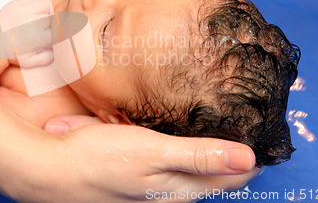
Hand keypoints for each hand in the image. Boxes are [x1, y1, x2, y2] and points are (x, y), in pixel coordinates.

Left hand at [0, 0, 53, 67]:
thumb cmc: (12, 54)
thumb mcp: (32, 62)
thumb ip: (49, 57)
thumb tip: (57, 47)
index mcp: (38, 36)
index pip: (58, 31)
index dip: (56, 35)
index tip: (50, 39)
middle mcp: (32, 21)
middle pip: (53, 18)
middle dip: (50, 25)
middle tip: (43, 31)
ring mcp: (22, 10)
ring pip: (45, 5)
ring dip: (44, 12)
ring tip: (38, 21)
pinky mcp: (14, 3)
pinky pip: (32, 0)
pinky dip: (33, 6)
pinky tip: (29, 15)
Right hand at [25, 115, 258, 202]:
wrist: (55, 171)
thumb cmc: (101, 159)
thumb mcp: (153, 153)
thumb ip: (200, 155)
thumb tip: (247, 158)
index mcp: (181, 189)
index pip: (232, 176)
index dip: (250, 157)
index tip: (263, 132)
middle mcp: (171, 192)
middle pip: (214, 174)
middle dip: (233, 154)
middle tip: (246, 125)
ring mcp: (154, 185)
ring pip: (193, 170)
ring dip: (210, 151)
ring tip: (222, 128)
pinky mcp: (140, 175)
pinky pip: (172, 165)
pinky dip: (186, 151)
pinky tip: (181, 136)